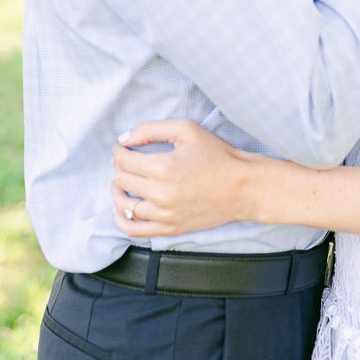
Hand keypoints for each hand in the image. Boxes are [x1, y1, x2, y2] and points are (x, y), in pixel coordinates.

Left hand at [111, 119, 253, 237]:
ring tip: (122, 181)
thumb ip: (151, 130)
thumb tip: (124, 139)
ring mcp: (164, 215)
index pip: (124, 160)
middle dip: (119, 166)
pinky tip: (124, 206)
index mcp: (163, 167)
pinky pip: (134, 230)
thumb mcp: (186, 129)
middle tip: (127, 159)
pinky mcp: (169, 229)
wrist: (242, 186)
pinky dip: (122, 218)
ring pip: (124, 206)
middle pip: (122, 180)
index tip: (122, 146)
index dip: (118, 150)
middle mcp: (160, 194)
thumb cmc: (217, 154)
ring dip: (118, 191)